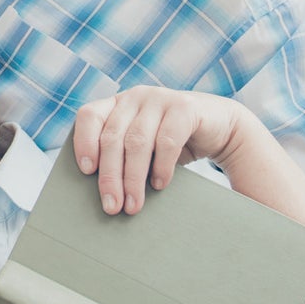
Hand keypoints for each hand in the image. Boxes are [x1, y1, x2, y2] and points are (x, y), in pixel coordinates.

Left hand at [73, 86, 244, 214]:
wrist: (220, 129)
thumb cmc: (172, 144)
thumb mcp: (143, 148)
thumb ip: (122, 158)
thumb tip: (103, 195)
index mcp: (117, 104)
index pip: (89, 116)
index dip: (84, 142)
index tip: (86, 171)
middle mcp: (135, 97)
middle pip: (112, 137)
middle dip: (110, 176)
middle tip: (112, 207)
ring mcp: (160, 98)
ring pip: (137, 142)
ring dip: (133, 178)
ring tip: (133, 205)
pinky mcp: (185, 107)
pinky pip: (167, 140)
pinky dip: (161, 167)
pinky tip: (160, 185)